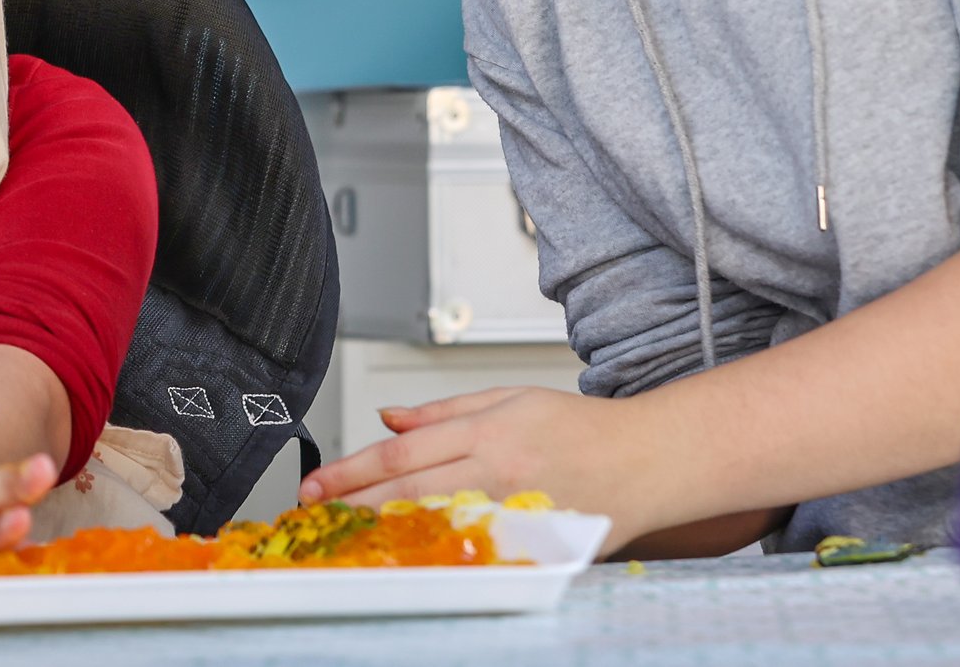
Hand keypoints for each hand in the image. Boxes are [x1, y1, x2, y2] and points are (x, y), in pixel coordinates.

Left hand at [299, 385, 667, 548]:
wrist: (647, 460)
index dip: (351, 471)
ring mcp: (514, 512)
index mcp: (488, 431)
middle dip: (351, 504)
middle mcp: (496, 470)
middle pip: (407, 491)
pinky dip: (434, 556)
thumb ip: (443, 412)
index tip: (316, 485)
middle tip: (312, 515)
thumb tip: (388, 417)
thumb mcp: (509, 398)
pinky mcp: (531, 544)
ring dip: (383, 533)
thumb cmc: (581, 428)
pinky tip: (406, 560)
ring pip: (433, 525)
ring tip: (344, 539)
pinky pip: (471, 552)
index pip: (402, 452)